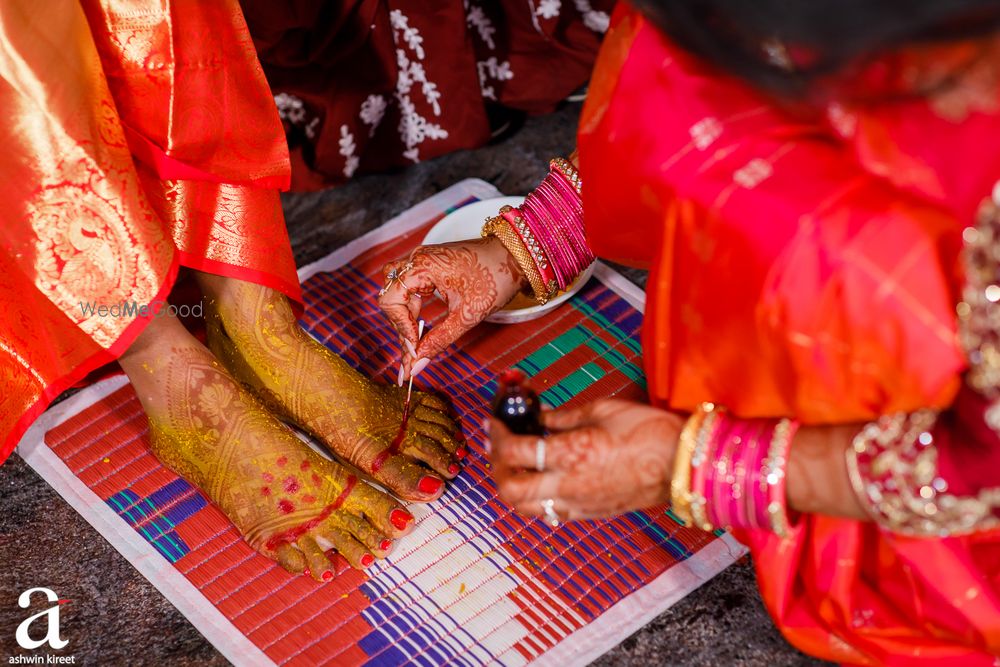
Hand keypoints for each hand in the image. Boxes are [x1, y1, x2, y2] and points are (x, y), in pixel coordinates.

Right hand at [378, 237, 526, 378]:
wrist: (517, 256)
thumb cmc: (496, 278)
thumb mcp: (467, 315)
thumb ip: (439, 340)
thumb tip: (416, 365)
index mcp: (422, 266)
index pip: (391, 301)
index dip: (401, 329)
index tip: (414, 351)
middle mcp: (417, 260)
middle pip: (392, 299)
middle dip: (401, 329)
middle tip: (413, 358)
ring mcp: (422, 261)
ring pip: (399, 295)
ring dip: (405, 320)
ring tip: (415, 346)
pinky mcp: (429, 267)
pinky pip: (410, 290)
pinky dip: (412, 310)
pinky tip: (420, 329)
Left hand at [487, 399, 684, 521]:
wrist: (683, 464)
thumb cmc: (648, 431)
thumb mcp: (601, 410)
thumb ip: (563, 416)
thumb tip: (539, 417)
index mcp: (571, 454)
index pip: (514, 452)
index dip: (496, 434)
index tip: (495, 420)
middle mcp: (568, 485)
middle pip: (510, 490)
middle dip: (496, 467)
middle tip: (499, 446)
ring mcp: (579, 505)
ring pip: (525, 509)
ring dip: (512, 486)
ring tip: (516, 464)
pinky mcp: (590, 514)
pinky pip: (550, 512)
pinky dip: (536, 497)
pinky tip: (542, 477)